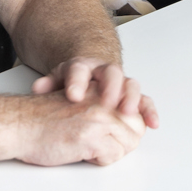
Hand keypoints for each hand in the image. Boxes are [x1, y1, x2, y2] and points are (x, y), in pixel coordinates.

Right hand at [16, 90, 147, 166]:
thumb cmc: (45, 117)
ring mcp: (99, 115)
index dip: (147, 114)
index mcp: (102, 86)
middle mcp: (104, 97)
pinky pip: (112, 156)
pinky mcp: (91, 135)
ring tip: (87, 145)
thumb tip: (133, 125)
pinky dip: (98, 160)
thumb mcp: (81, 101)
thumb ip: (105, 105)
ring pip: (127, 144)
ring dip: (109, 151)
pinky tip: (81, 152)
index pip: (138, 98)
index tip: (154, 124)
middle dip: (124, 141)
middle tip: (103, 144)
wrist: (19, 123)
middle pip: (137, 127)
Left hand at [32, 58, 158, 128]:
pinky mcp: (132, 97)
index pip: (79, 69)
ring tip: (129, 112)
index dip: (77, 82)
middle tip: (108, 103)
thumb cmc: (71, 85)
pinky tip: (152, 124)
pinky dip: (149, 112)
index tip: (73, 96)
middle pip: (111, 73)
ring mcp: (120, 83)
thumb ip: (48, 85)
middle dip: (110, 88)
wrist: (88, 76)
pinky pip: (144, 101)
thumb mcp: (55, 81)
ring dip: (131, 98)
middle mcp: (104, 71)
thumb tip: (39, 88)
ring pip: (130, 84)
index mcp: (82, 67)